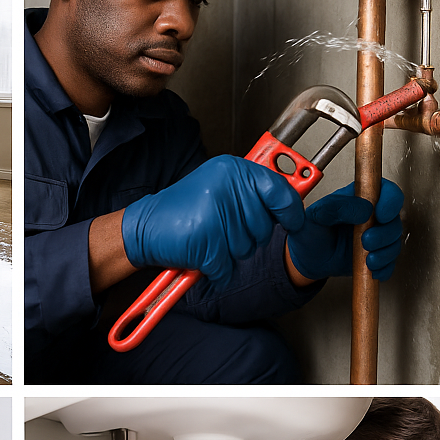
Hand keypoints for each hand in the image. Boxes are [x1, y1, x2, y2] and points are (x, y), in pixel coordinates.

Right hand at [121, 156, 305, 288]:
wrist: (144, 227)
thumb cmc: (182, 210)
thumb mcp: (219, 186)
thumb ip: (252, 191)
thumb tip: (291, 200)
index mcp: (232, 169)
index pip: (278, 189)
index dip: (291, 209)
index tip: (295, 220)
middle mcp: (226, 187)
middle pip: (264, 227)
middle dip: (248, 238)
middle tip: (223, 231)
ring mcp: (215, 214)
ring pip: (246, 250)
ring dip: (228, 255)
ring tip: (208, 240)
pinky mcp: (206, 241)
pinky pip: (227, 268)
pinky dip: (216, 270)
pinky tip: (201, 256)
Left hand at [286, 178, 403, 280]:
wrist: (307, 259)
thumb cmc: (310, 232)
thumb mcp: (314, 216)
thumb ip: (334, 207)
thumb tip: (363, 209)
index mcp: (359, 198)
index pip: (386, 191)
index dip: (391, 200)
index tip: (381, 214)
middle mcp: (372, 215)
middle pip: (394, 219)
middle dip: (385, 233)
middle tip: (366, 240)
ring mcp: (376, 236)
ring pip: (394, 241)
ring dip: (384, 252)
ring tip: (366, 258)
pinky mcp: (376, 255)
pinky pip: (389, 263)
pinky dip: (383, 268)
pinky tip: (370, 269)